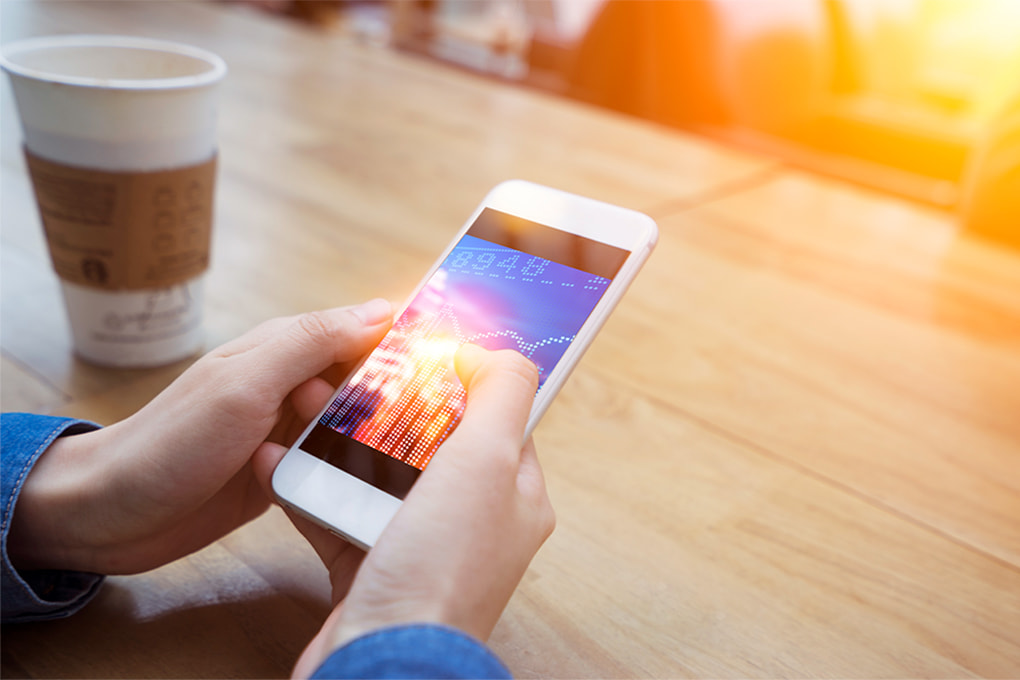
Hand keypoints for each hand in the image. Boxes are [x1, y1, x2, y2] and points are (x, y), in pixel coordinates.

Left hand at [7, 299, 392, 574]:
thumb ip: (311, 343)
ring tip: (380, 461)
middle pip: (366, 378)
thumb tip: (383, 310)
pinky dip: (346, 469)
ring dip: (369, 439)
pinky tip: (361, 484)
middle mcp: (290, 383)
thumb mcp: (246, 385)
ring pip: (353, 423)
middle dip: (393, 399)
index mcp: (284, 346)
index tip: (447, 369)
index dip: (405, 343)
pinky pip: (331, 462)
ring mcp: (286, 428)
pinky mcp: (282, 469)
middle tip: (408, 431)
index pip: (364, 329)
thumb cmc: (172, 443)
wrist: (109, 514)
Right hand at [253, 345, 555, 677]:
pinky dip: (312, 488)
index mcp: (514, 495)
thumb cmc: (440, 570)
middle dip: (390, 408)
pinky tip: (282, 463)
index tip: (424, 351)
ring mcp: (421, 547)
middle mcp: (473, 522)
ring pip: (380, 476)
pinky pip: (338, 513)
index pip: (498, 418)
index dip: (464, 379)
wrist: (378, 662)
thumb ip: (501, 395)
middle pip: (432, 443)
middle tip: (354, 379)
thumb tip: (494, 352)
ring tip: (309, 410)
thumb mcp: (487, 461)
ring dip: (342, 442)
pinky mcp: (370, 568)